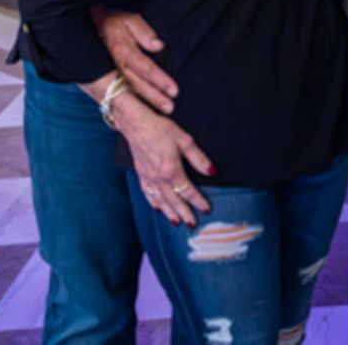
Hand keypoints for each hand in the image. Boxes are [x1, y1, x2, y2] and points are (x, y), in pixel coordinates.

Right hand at [96, 9, 176, 113]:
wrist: (81, 29)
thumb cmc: (111, 23)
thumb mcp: (128, 20)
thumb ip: (143, 32)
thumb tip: (157, 45)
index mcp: (123, 51)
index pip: (145, 68)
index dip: (160, 80)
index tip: (174, 91)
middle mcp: (115, 66)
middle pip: (137, 85)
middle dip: (154, 98)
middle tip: (169, 108)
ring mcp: (107, 75)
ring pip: (126, 93)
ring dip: (142, 105)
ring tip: (158, 115)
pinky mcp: (102, 81)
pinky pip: (116, 96)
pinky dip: (126, 109)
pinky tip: (136, 118)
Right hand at [111, 91, 212, 226]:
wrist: (135, 124)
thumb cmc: (160, 129)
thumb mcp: (185, 140)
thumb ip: (198, 158)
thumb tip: (211, 171)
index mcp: (171, 170)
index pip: (188, 191)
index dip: (198, 201)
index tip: (206, 209)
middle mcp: (158, 178)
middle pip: (174, 200)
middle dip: (184, 212)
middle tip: (192, 224)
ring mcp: (148, 177)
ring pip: (160, 200)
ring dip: (169, 212)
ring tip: (176, 222)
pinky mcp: (141, 174)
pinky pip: (147, 193)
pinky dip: (154, 203)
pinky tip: (157, 208)